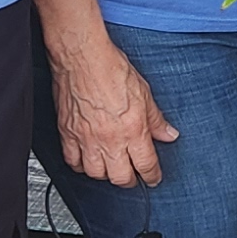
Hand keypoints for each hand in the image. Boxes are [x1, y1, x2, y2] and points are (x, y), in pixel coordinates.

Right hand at [48, 35, 176, 187]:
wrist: (82, 57)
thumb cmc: (111, 68)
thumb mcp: (144, 92)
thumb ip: (156, 119)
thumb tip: (169, 134)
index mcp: (133, 130)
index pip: (146, 165)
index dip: (152, 176)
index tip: (153, 178)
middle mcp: (110, 139)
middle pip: (120, 178)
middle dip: (130, 180)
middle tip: (133, 176)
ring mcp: (86, 139)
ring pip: (96, 174)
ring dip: (105, 175)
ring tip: (111, 168)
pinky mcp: (68, 134)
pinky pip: (72, 161)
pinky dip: (80, 165)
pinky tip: (86, 160)